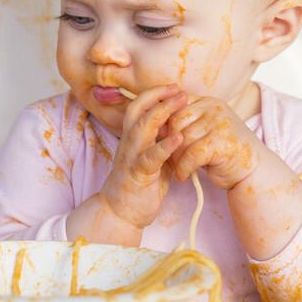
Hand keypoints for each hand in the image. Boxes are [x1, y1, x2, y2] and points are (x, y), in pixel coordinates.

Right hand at [99, 84, 188, 229]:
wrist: (120, 213)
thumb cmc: (139, 186)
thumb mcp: (152, 159)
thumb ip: (162, 142)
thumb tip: (179, 127)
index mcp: (132, 138)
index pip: (139, 107)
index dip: (155, 94)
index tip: (175, 88)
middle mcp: (129, 142)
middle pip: (137, 109)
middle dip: (158, 95)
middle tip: (179, 89)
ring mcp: (131, 157)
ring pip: (142, 127)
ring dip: (162, 112)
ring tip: (181, 103)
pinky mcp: (137, 174)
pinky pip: (150, 157)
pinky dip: (165, 146)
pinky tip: (179, 138)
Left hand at [168, 96, 265, 189]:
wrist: (251, 173)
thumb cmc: (222, 154)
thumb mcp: (203, 132)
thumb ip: (184, 124)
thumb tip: (153, 123)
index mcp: (208, 102)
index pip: (175, 105)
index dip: (164, 124)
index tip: (160, 140)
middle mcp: (214, 108)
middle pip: (175, 121)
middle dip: (169, 142)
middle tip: (170, 158)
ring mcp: (219, 123)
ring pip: (181, 139)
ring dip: (176, 158)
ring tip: (179, 168)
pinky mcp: (220, 142)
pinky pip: (191, 154)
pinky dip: (183, 168)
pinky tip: (183, 176)